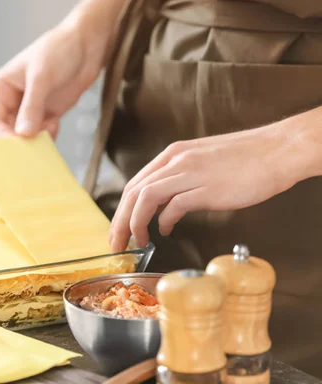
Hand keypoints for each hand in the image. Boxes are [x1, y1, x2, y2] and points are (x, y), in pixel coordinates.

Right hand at [0, 23, 101, 138]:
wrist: (87, 44)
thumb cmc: (59, 50)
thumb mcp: (42, 77)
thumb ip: (32, 107)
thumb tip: (23, 134)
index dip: (3, 137)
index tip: (21, 145)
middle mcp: (10, 102)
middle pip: (7, 134)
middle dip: (21, 143)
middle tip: (36, 148)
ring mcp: (28, 110)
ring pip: (24, 138)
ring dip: (36, 141)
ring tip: (50, 129)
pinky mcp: (46, 114)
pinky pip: (41, 135)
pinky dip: (48, 136)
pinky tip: (56, 124)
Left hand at [109, 123, 306, 250]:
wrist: (276, 151)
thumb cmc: (243, 159)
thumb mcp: (200, 160)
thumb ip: (178, 177)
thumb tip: (161, 205)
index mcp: (172, 154)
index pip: (135, 184)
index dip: (122, 209)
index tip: (118, 229)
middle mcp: (176, 161)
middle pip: (134, 193)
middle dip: (120, 220)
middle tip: (117, 242)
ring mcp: (191, 173)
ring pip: (146, 198)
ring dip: (136, 223)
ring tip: (137, 240)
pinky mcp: (207, 188)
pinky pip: (175, 206)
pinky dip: (165, 221)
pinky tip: (166, 231)